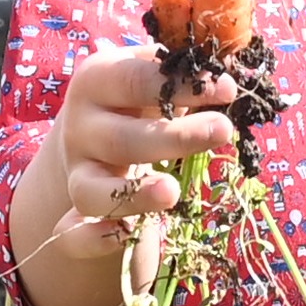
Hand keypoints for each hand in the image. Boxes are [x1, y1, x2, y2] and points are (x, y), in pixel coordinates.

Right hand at [7, 46, 237, 305]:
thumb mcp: (156, 73)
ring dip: (132, 194)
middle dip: (174, 137)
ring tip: (173, 193)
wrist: (94, 130)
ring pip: (92, 190)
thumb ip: (186, 68)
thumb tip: (231, 66)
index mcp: (97, 82)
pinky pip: (74, 235)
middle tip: (223, 131)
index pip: (134, 80)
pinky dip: (94, 239)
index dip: (182, 85)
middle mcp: (80, 129)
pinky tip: (123, 235)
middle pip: (119, 138)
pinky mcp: (75, 215)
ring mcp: (76, 174)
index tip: (228, 89)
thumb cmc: (140, 97)